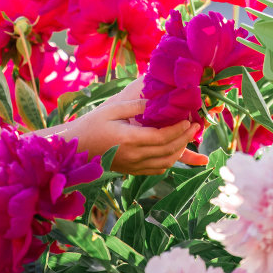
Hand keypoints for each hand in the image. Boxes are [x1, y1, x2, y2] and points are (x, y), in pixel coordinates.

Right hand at [67, 80, 207, 173]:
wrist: (75, 148)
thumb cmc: (92, 124)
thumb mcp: (112, 109)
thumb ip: (136, 106)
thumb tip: (157, 102)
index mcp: (129, 140)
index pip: (162, 137)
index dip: (179, 130)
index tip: (189, 120)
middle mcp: (134, 156)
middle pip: (168, 151)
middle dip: (185, 139)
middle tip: (196, 126)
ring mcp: (133, 166)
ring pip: (165, 163)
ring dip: (180, 151)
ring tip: (187, 137)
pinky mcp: (132, 171)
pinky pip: (157, 169)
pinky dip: (169, 160)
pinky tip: (173, 150)